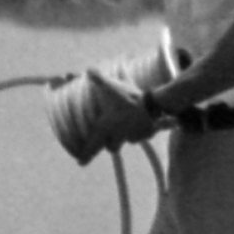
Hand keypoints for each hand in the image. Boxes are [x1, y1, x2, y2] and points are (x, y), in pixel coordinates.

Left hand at [48, 63, 162, 161]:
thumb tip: (88, 70)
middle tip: (107, 145)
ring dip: (125, 138)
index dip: (85, 156)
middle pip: (111, 148)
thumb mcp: (110, 88)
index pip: (92, 147)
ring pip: (127, 141)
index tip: (80, 163)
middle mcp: (117, 136)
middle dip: (109, 146)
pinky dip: (140, 131)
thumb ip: (98, 79)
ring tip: (126, 129)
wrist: (152, 106)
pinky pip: (140, 136)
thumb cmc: (127, 99)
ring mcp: (133, 136)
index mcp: (105, 128)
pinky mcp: (146, 134)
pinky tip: (141, 123)